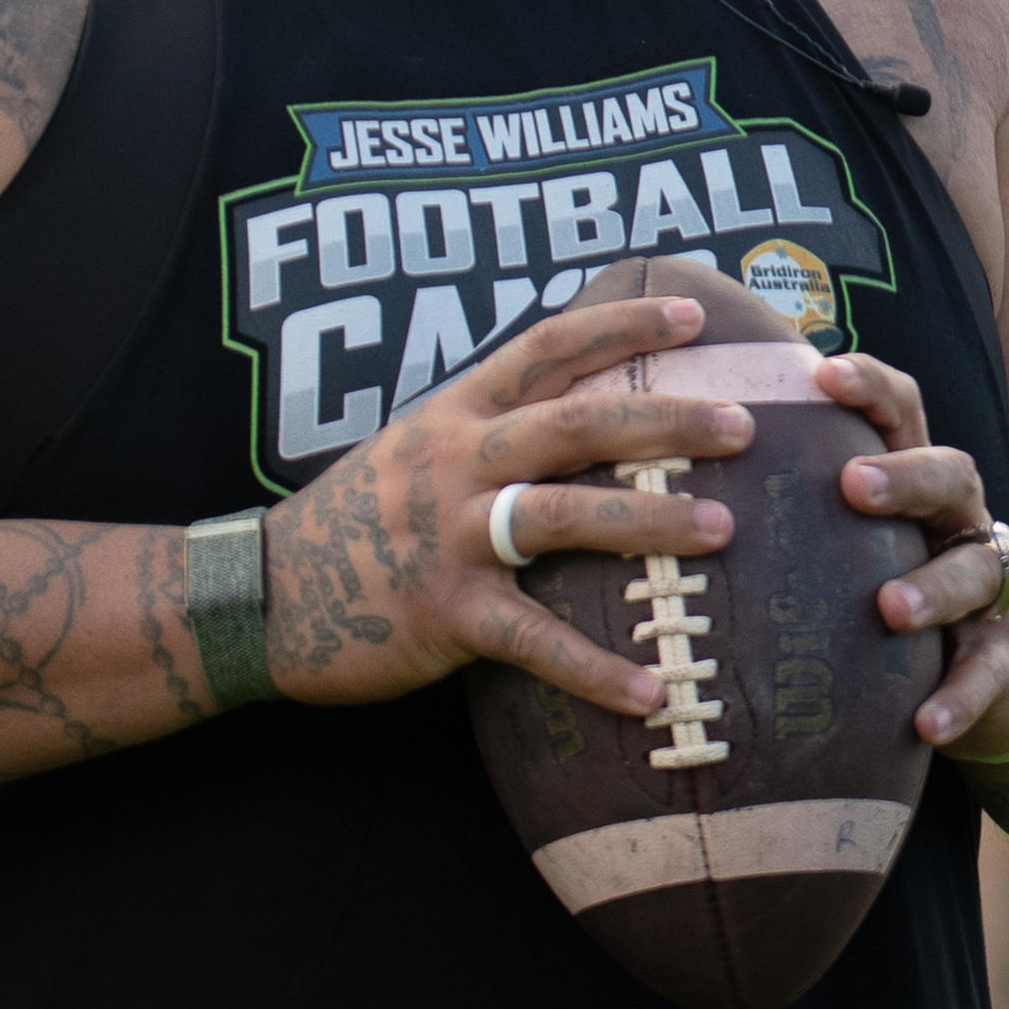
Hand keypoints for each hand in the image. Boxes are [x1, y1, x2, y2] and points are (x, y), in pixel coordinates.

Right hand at [261, 295, 750, 715]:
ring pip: (564, 516)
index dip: (620, 326)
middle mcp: (456, 461)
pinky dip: (594, 669)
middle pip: (575, 424)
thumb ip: (491, 427)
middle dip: (666, 421)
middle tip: (746, 425)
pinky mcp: (444, 613)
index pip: (547, 348)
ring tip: (725, 531)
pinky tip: (652, 693)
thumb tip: (584, 406)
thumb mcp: (417, 449)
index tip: (692, 316)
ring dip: (650, 524)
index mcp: (455, 412)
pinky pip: (532, 640)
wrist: (262, 596)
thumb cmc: (358, 522)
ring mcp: (450, 537)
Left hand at [815, 350, 1008, 757]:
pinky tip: (926, 722)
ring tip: (890, 607)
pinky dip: (959, 698)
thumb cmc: (890, 586)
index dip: (870, 386)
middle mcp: (958, 522)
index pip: (903, 413)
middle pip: (951, 474)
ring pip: (975, 571)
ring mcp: (988, 590)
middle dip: (904, 475)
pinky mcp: (1003, 659)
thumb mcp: (854, 538)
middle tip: (850, 484)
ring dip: (933, 587)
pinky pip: (987, 674)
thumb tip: (679, 459)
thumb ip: (794, 504)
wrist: (997, 676)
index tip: (821, 374)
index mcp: (916, 482)